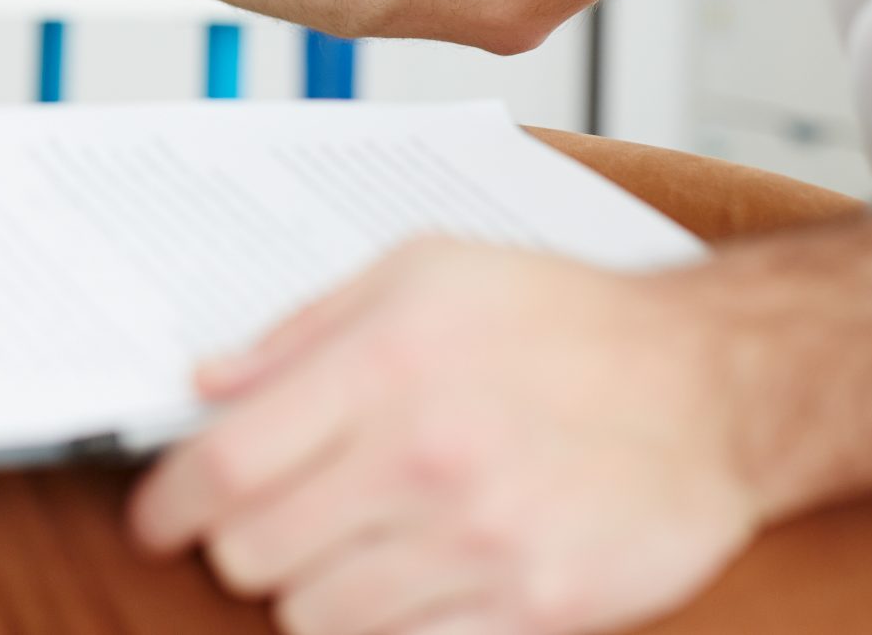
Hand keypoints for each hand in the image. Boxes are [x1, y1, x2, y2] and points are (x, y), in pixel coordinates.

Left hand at [130, 241, 756, 634]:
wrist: (713, 383)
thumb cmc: (566, 318)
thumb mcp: (425, 271)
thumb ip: (302, 330)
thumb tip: (204, 384)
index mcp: (389, 364)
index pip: (229, 465)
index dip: (170, 503)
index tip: (158, 517)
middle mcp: (429, 458)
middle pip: (257, 552)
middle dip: (242, 543)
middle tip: (273, 519)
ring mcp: (484, 545)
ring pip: (317, 617)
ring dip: (312, 590)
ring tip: (353, 546)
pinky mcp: (536, 609)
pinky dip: (386, 628)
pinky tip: (410, 583)